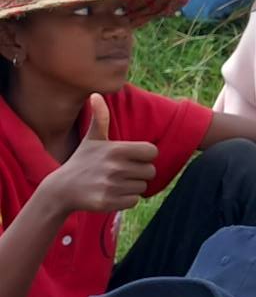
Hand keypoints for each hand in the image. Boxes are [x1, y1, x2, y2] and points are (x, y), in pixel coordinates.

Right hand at [52, 92, 158, 214]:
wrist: (62, 188)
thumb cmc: (82, 161)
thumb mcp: (91, 139)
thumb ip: (100, 118)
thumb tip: (95, 94)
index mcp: (116, 149)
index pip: (151, 152)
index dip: (145, 156)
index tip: (133, 158)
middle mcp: (115, 167)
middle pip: (150, 171)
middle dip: (139, 173)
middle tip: (122, 172)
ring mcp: (112, 186)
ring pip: (142, 187)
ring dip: (132, 187)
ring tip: (115, 183)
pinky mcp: (108, 202)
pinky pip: (134, 201)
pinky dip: (126, 199)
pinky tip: (112, 193)